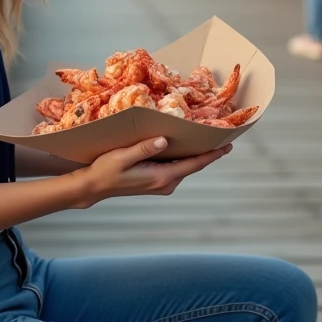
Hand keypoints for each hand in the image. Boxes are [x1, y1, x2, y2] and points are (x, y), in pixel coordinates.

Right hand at [72, 137, 231, 208]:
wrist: (94, 187)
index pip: (194, 164)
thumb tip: (164, 140)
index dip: (212, 154)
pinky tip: (185, 145)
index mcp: (161, 177)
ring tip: (206, 137)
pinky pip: (177, 168)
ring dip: (196, 153)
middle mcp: (166, 183)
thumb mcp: (122, 157)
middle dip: (207, 151)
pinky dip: (184, 157)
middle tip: (220, 134)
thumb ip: (144, 149)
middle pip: (193, 165)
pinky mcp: (156, 182)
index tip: (227, 145)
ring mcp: (161, 184)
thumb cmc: (105, 170)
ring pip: (185, 166)